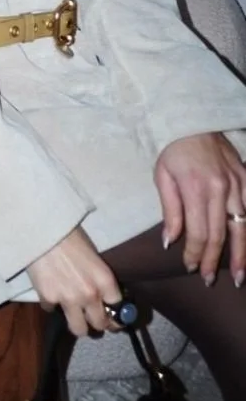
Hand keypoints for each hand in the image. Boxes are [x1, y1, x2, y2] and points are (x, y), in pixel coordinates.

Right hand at [26, 227, 122, 337]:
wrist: (42, 228)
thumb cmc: (70, 235)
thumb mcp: (94, 257)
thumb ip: (100, 279)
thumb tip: (103, 296)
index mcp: (105, 281)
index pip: (118, 310)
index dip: (116, 316)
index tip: (112, 318)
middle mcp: (90, 295)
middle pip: (100, 325)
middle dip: (97, 323)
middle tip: (92, 318)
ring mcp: (68, 299)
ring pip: (79, 329)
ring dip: (78, 324)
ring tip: (74, 316)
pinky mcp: (48, 298)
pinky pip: (52, 311)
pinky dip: (52, 305)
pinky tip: (50, 293)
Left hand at [155, 132, 245, 285]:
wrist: (192, 119)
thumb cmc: (172, 149)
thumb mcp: (162, 177)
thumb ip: (170, 211)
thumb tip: (171, 241)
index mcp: (196, 189)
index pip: (199, 233)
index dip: (196, 254)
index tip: (190, 267)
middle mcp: (221, 189)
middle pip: (221, 234)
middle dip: (215, 261)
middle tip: (210, 280)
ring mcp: (238, 183)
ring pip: (242, 226)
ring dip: (240, 253)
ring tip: (239, 276)